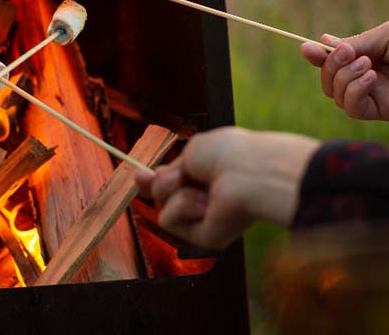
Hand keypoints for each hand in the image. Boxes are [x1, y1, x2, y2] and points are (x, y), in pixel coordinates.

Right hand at [135, 127, 319, 248]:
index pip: (175, 183)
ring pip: (162, 208)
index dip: (155, 180)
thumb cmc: (229, 154)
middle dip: (158, 185)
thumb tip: (142, 178)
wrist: (250, 173)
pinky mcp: (204, 237)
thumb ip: (169, 169)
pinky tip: (205, 202)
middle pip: (164, 198)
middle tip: (168, 175)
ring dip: (172, 190)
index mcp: (210, 176)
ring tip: (201, 186)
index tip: (139, 173)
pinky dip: (180, 206)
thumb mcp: (192, 152)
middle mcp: (208, 200)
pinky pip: (169, 220)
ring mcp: (206, 219)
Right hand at [300, 19, 388, 120]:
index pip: (335, 60)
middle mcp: (368, 76)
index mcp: (369, 55)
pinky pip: (354, 108)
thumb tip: (322, 42)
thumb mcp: (386, 35)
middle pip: (329, 80)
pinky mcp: (384, 111)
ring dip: (343, 78)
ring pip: (337, 95)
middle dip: (330, 66)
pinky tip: (371, 78)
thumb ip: (355, 44)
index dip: (319, 56)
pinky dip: (354, 92)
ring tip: (367, 65)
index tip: (306, 48)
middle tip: (348, 52)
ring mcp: (375, 95)